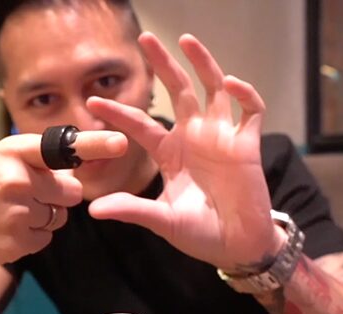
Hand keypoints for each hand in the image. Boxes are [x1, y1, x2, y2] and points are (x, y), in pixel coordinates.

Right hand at [0, 131, 127, 267]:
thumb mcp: (3, 159)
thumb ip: (41, 160)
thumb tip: (78, 176)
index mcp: (14, 151)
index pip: (61, 147)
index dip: (95, 145)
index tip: (121, 143)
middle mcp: (16, 178)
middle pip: (72, 191)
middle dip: (57, 196)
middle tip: (24, 195)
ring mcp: (15, 211)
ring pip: (60, 217)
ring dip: (44, 217)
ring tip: (10, 212)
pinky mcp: (16, 240)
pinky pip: (46, 237)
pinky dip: (33, 236)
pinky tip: (7, 229)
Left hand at [87, 32, 281, 269]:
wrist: (237, 246)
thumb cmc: (200, 233)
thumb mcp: (162, 220)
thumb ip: (132, 210)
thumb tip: (95, 210)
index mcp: (170, 153)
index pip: (141, 125)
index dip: (118, 113)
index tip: (92, 102)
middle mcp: (194, 137)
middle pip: (177, 91)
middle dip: (162, 65)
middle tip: (145, 39)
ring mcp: (221, 137)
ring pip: (212, 90)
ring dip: (202, 64)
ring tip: (187, 40)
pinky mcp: (247, 144)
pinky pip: (250, 110)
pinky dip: (243, 95)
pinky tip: (230, 84)